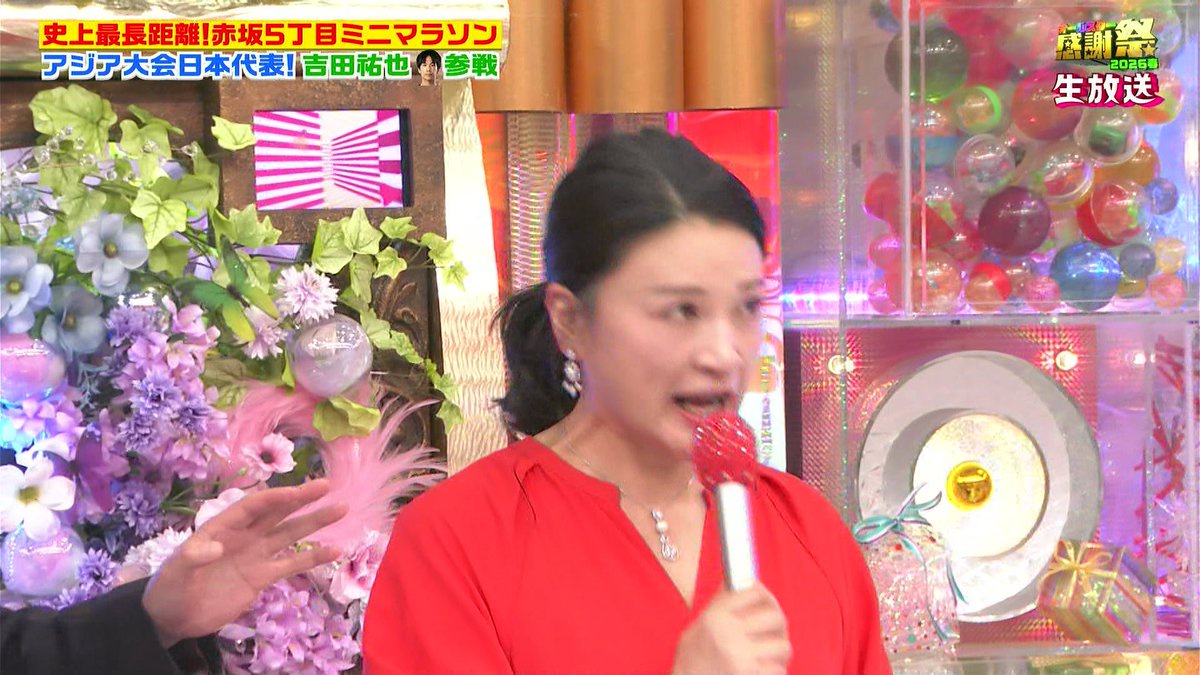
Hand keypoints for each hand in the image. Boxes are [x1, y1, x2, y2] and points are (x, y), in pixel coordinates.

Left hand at [142, 479, 347, 646]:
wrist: (173, 619)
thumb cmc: (170, 589)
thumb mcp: (176, 572)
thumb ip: (193, 557)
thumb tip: (214, 548)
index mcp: (223, 527)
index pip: (254, 507)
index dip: (276, 498)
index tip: (299, 492)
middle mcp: (244, 536)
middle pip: (277, 513)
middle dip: (301, 499)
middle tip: (327, 486)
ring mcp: (255, 556)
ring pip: (290, 534)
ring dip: (314, 522)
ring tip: (341, 509)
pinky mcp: (262, 577)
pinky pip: (291, 564)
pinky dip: (312, 558)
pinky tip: (335, 551)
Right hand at [672, 584, 791, 674]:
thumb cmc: (692, 660)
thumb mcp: (699, 626)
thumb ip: (723, 605)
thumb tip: (747, 583)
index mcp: (715, 617)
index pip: (754, 592)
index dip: (764, 595)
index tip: (765, 601)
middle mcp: (729, 634)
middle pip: (775, 616)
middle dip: (778, 625)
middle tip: (774, 632)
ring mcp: (742, 657)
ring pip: (783, 645)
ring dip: (779, 652)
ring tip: (769, 656)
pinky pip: (779, 669)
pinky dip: (774, 671)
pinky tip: (764, 671)